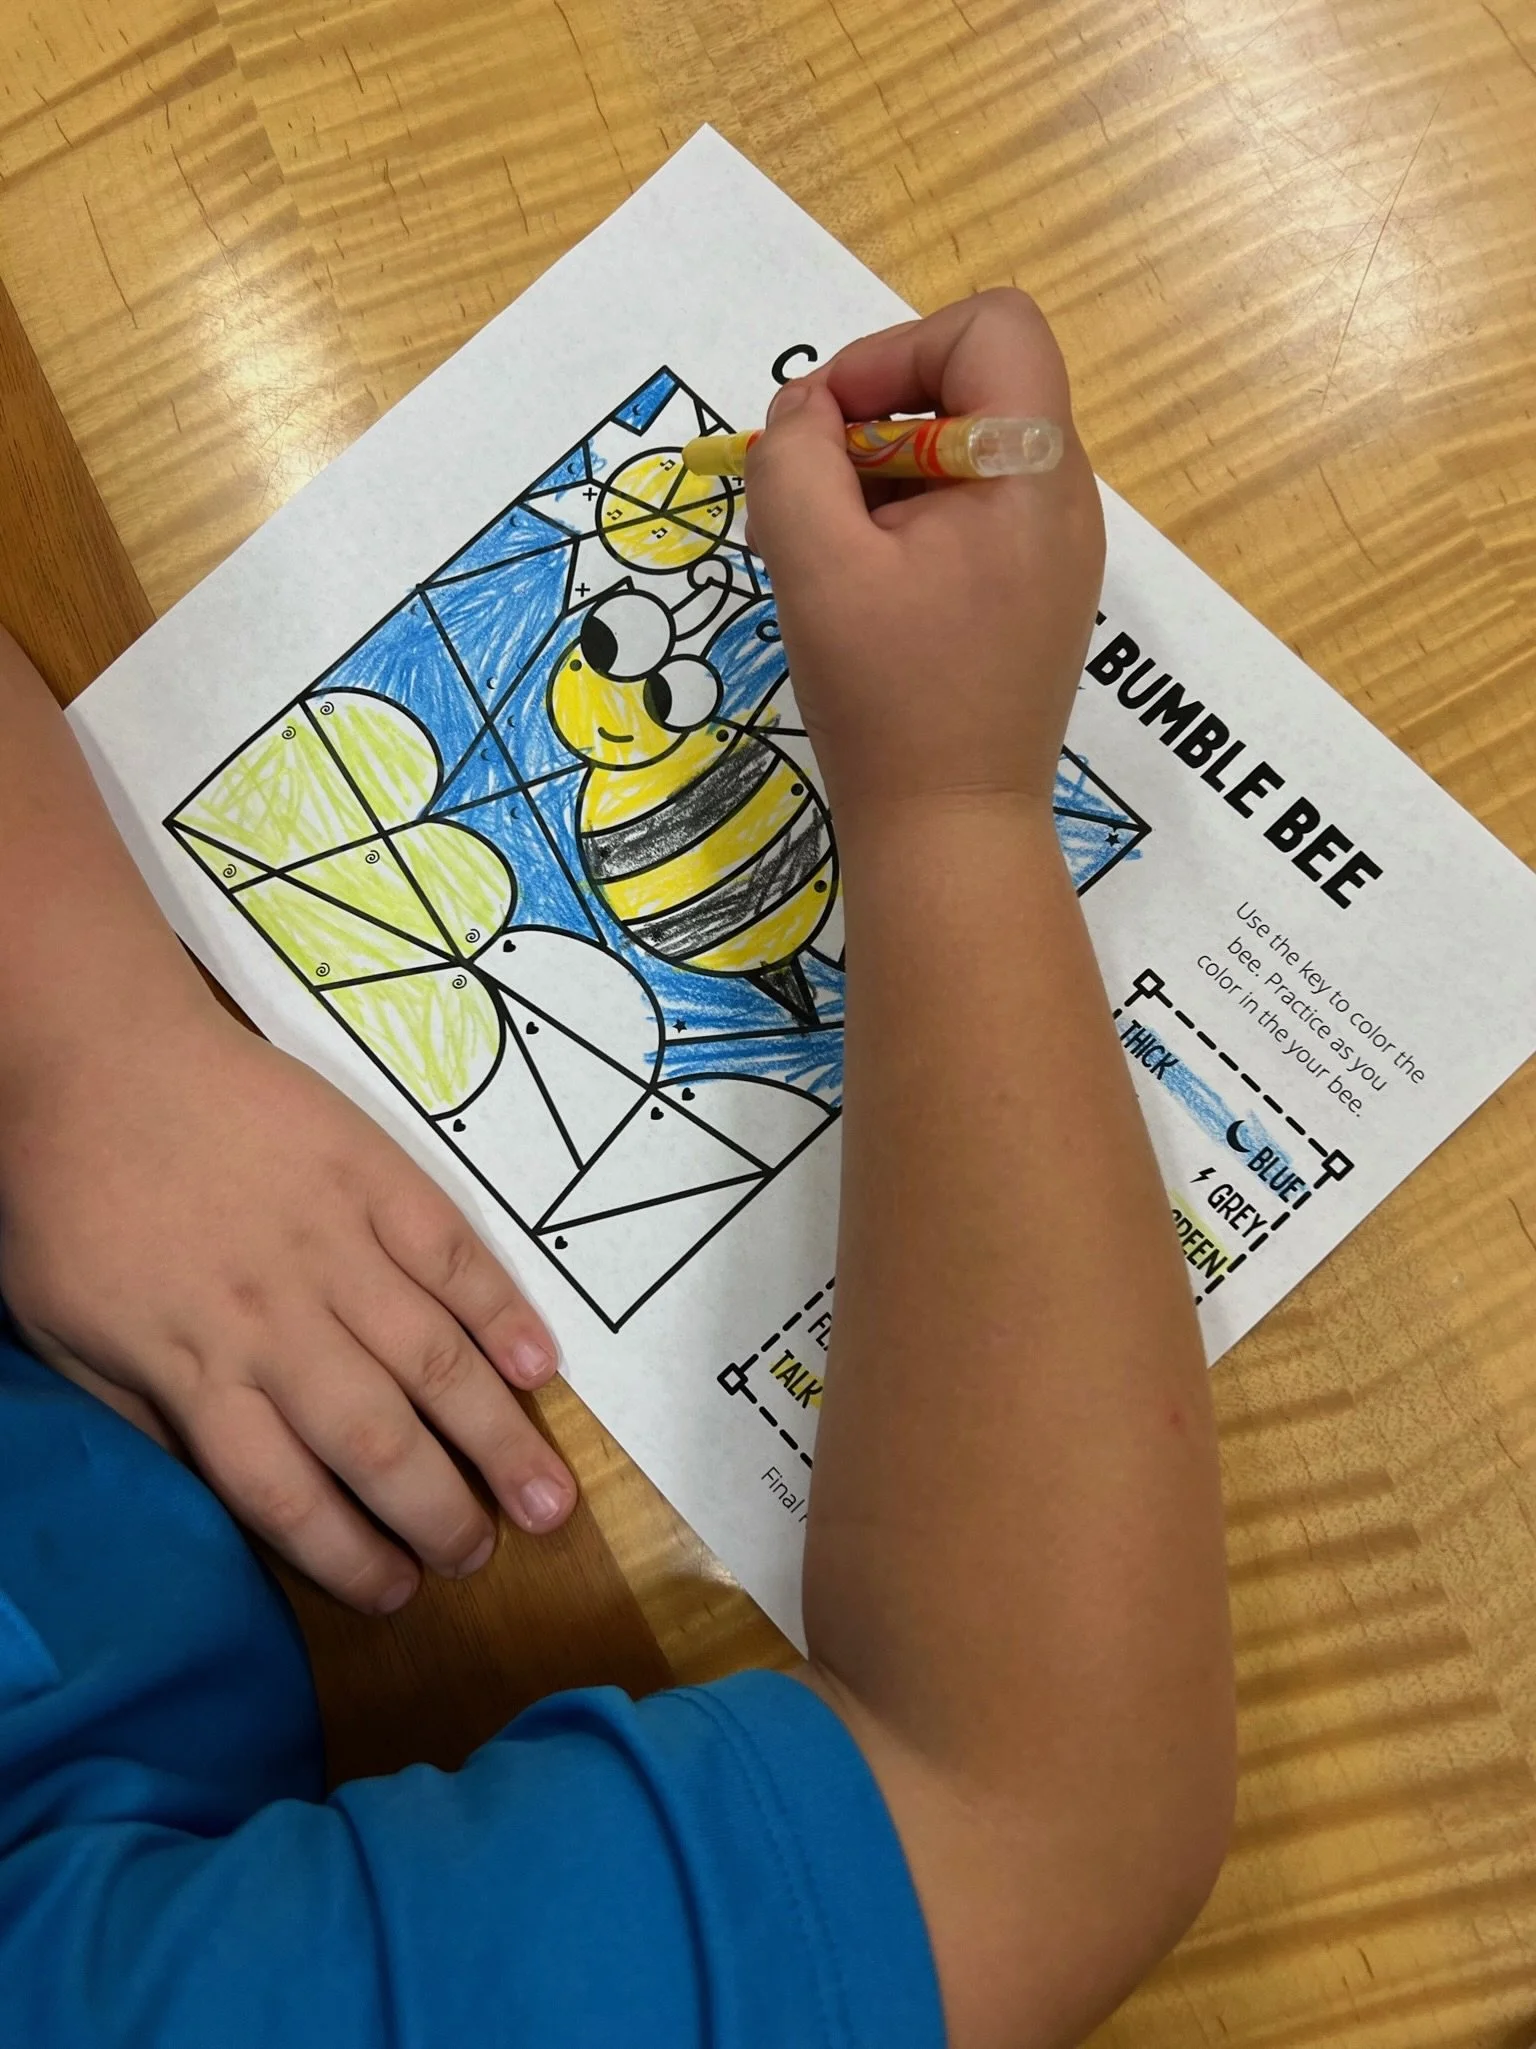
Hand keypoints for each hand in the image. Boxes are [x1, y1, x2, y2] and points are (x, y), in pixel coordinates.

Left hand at [0, 1002, 574, 1613]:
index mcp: (198, 1369)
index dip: (349, 1556)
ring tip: (551, 1499)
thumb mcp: (67, 1337)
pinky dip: (502, 1313)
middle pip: (377, 1439)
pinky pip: (454, 1254)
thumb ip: (148, 1419)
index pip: (286, 1493)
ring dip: (497, 1436)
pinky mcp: (375, 1176)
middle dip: (442, 1514)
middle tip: (485, 1557)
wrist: (99, 1058)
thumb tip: (227, 1492)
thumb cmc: (72, 1202)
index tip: (396, 1592)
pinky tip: (542, 1368)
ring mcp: (335, 1243)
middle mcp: (277, 1321)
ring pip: (433, 1358)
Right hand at [745, 289, 1104, 818]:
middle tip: (808, 500)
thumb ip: (794, 460)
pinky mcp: (1034, 593)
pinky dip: (904, 525)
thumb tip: (806, 409)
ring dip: (877, 479)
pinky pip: (969, 513)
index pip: (991, 326)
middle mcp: (1064, 499)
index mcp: (1032, 475)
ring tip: (823, 556)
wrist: (952, 830)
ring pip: (962, 451)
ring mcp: (1055, 549)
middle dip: (872, 422)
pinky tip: (858, 590)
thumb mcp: (813, 566)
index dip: (898, 350)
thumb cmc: (888, 702)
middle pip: (972, 385)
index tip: (831, 427)